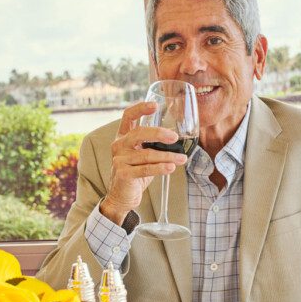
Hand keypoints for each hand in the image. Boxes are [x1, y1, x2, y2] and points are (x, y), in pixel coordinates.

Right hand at [101, 100, 187, 224]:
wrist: (122, 196)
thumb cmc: (135, 173)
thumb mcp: (142, 155)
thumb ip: (153, 145)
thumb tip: (177, 139)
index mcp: (123, 137)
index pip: (128, 116)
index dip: (140, 108)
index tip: (155, 105)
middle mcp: (119, 145)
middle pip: (138, 133)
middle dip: (158, 133)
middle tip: (175, 137)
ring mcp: (119, 160)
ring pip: (146, 154)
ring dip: (167, 156)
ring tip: (181, 159)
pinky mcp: (123, 174)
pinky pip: (146, 169)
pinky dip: (160, 168)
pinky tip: (171, 167)